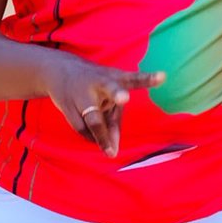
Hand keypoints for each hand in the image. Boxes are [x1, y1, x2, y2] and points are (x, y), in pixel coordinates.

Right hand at [44, 56, 164, 158]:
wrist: (58, 71)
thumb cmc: (95, 87)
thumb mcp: (109, 96)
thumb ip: (115, 122)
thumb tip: (113, 151)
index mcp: (114, 78)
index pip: (134, 78)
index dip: (148, 78)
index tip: (163, 77)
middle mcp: (99, 83)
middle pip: (108, 89)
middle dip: (116, 93)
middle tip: (124, 98)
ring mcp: (81, 94)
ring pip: (93, 120)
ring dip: (102, 136)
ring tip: (110, 152)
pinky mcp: (67, 106)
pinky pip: (82, 129)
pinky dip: (89, 136)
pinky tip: (92, 136)